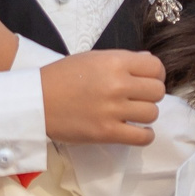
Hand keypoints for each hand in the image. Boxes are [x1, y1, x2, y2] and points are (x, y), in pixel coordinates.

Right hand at [41, 49, 165, 145]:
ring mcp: (113, 110)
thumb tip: (149, 62)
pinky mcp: (107, 132)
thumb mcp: (92, 59)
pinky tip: (136, 130)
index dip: (155, 74)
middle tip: (137, 98)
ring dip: (145, 114)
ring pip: (152, 113)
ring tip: (132, 114)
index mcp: (114, 62)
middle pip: (157, 91)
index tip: (146, 80)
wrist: (36, 100)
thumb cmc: (62, 76)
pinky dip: (144, 135)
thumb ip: (122, 59)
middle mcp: (117, 84)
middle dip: (150, 94)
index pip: (155, 67)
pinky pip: (143, 137)